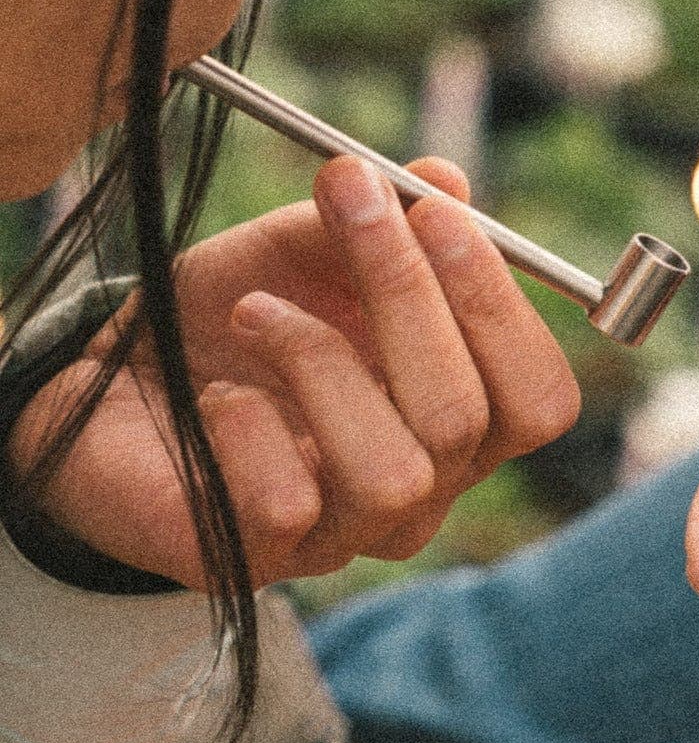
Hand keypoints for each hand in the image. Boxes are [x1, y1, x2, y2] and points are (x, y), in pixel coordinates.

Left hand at [9, 155, 579, 589]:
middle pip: (466, 420)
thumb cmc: (240, 313)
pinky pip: (287, 507)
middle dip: (406, 293)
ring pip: (394, 474)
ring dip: (320, 361)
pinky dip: (250, 427)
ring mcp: (342, 535)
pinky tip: (217, 394)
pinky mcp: (253, 560)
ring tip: (254, 311)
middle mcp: (423, 490)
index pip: (538, 399)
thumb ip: (384, 219)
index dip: (497, 305)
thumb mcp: (310, 248)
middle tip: (347, 203)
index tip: (433, 211)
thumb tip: (442, 181)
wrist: (116, 380)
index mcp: (460, 421)